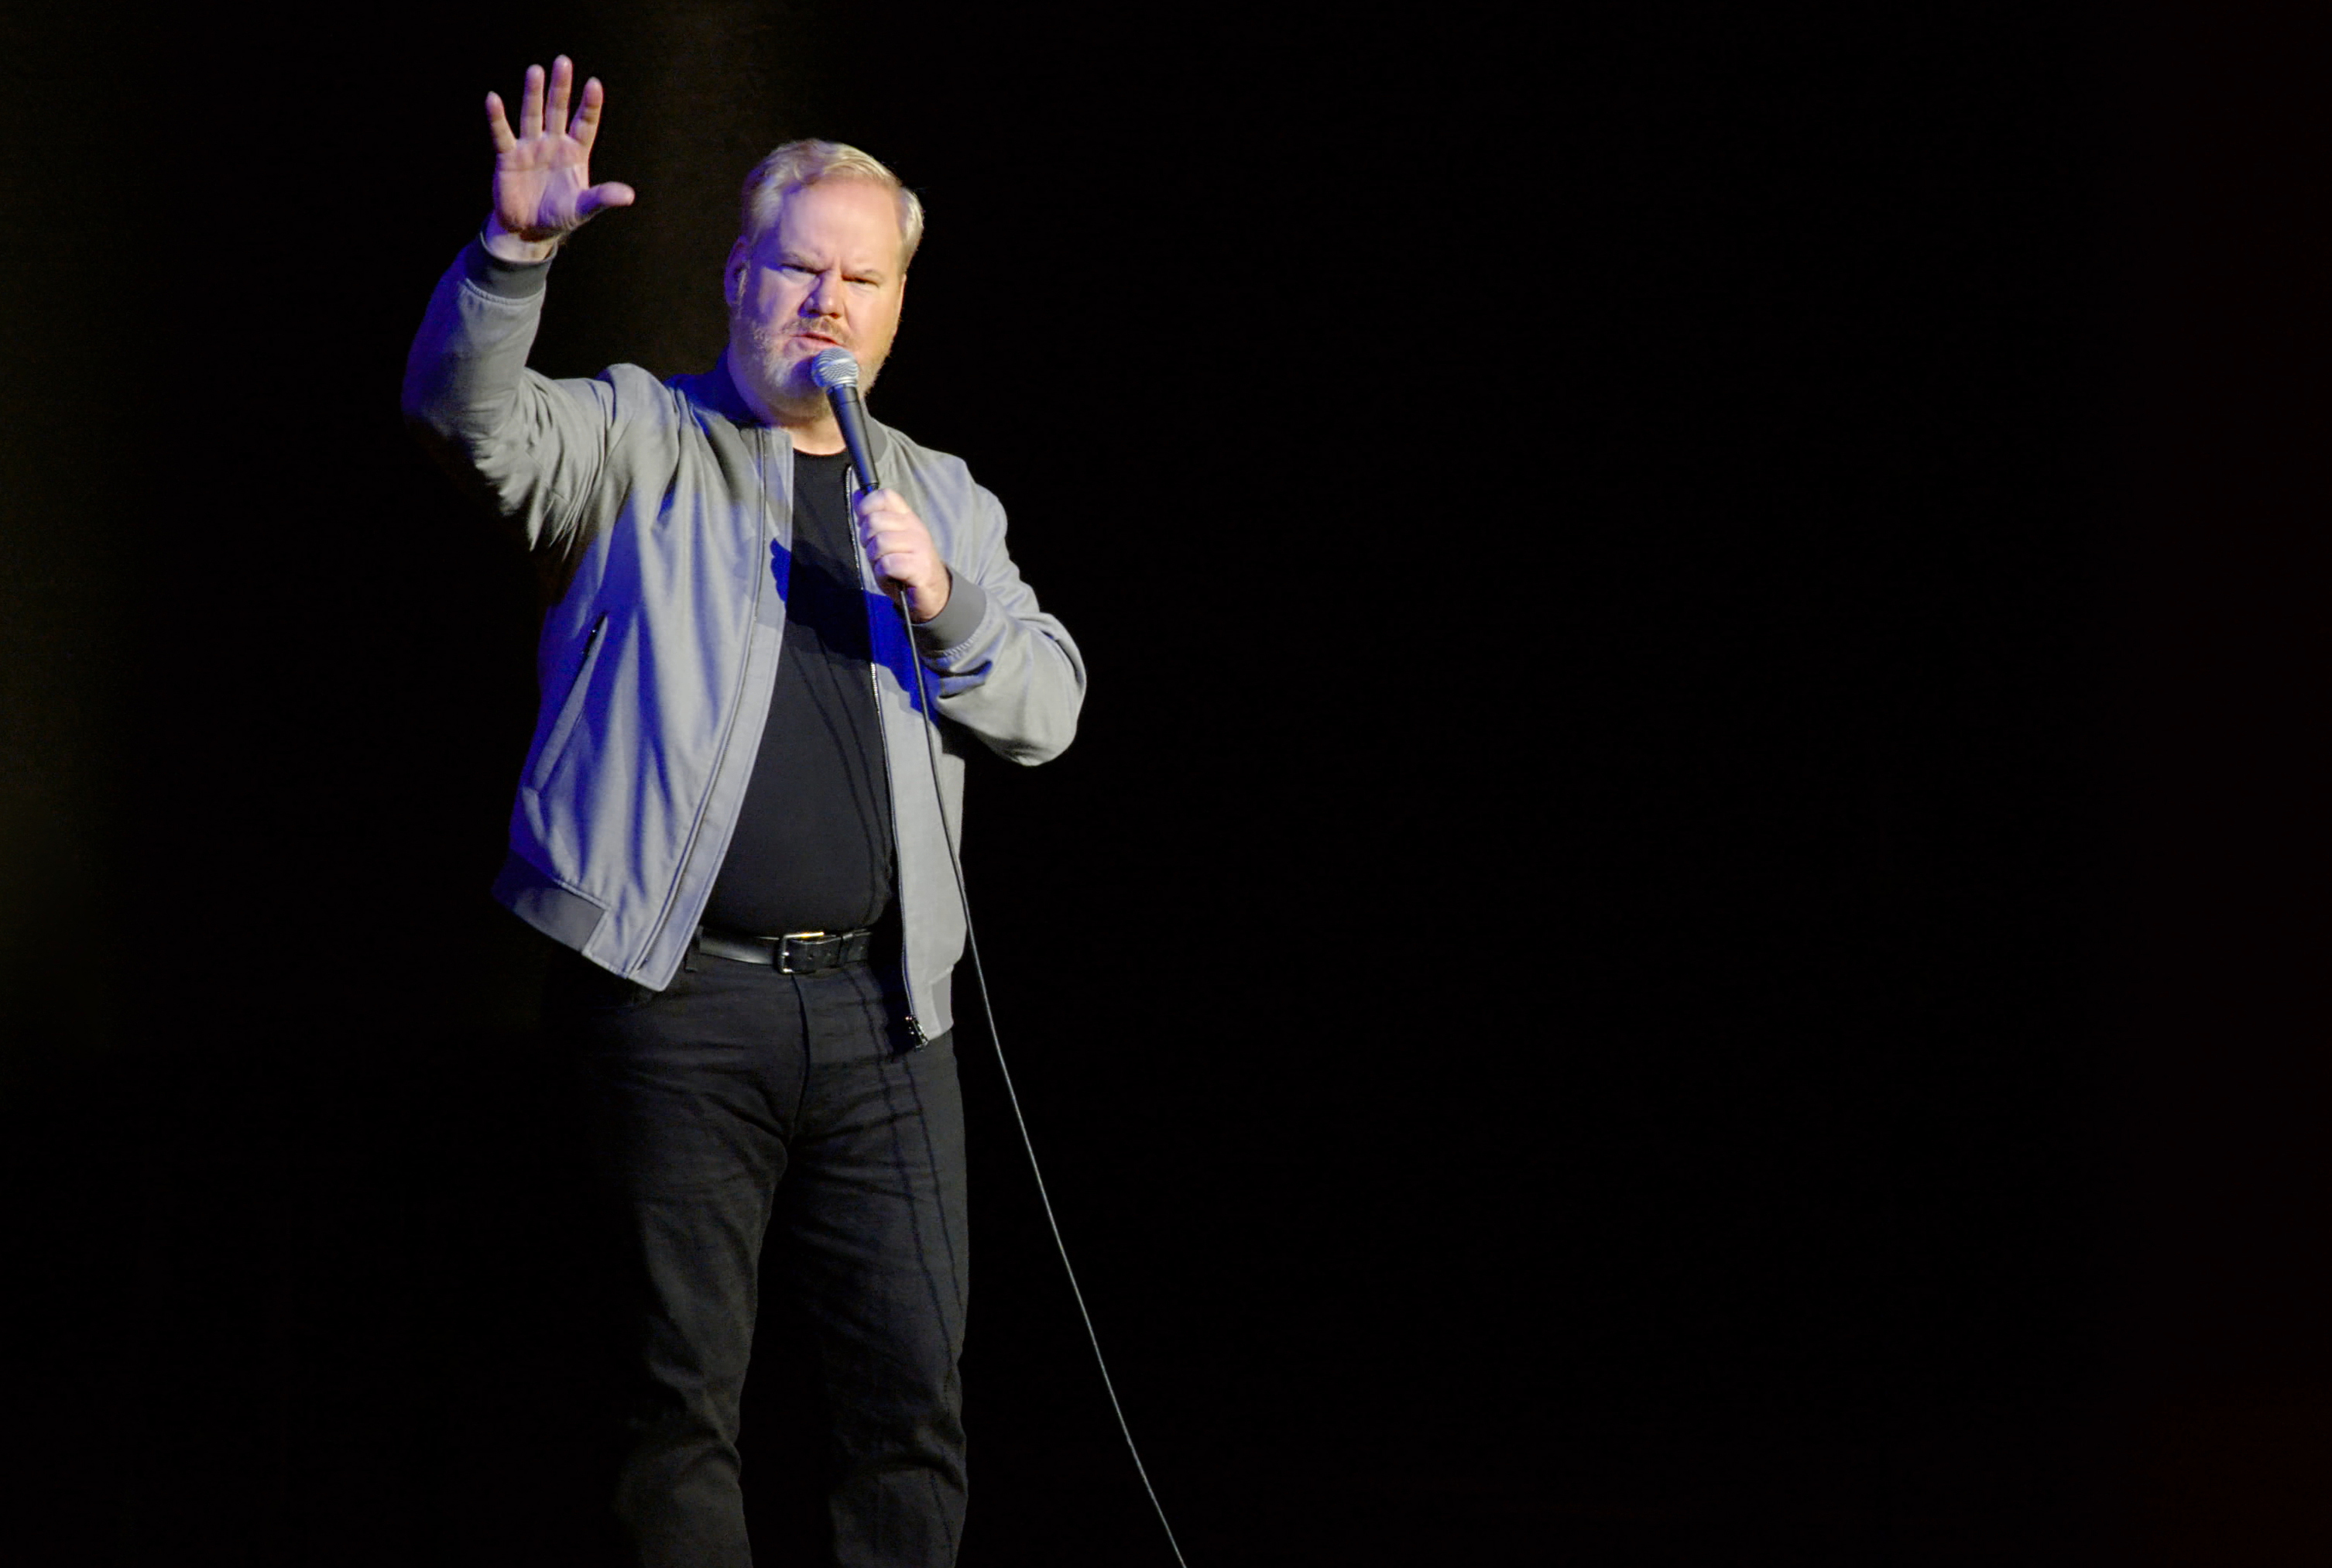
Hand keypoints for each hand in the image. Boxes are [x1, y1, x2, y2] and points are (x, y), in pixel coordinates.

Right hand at [483, 56, 634, 260]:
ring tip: (535, 71)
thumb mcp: (583, 208)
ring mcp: (530, 147)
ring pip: (533, 115)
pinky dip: (497, 118)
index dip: (589, 105)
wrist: (528, 231)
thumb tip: (629, 196)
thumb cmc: (559, 217)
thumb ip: (603, 198)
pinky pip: (502, 133)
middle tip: (563, 61)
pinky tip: (493, 98)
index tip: (594, 83)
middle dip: (561, 87)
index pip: (585, 123)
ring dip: (533, 94)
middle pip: (558, 110)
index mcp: (575, 153)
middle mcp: (553, 144)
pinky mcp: (508, 156)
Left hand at [854, 489, 951, 623]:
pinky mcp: (920, 567)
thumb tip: (857, 495)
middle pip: (875, 520)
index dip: (867, 505)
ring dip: (875, 558)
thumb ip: (874, 519)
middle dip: (867, 539)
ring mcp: (920, 546)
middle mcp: (915, 528)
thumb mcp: (888, 538)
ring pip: (880, 543)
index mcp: (907, 517)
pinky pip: (888, 564)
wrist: (932, 593)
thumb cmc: (905, 565)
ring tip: (884, 565)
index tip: (864, 522)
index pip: (886, 496)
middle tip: (877, 552)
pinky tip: (891, 576)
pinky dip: (883, 573)